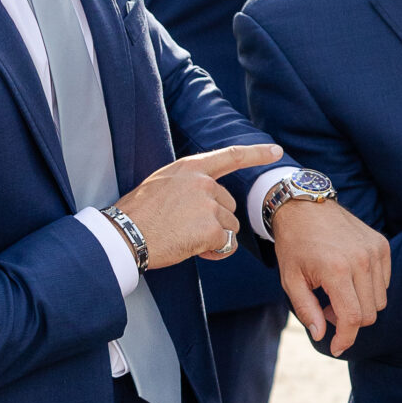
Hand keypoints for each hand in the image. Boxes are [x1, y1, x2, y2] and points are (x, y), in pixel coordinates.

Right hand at [115, 144, 278, 268]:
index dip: (255, 153)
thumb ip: (187, 186)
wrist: (125, 234)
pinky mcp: (212, 229)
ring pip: (230, 227)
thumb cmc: (137, 214)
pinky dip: (215, 252)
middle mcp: (204, 183)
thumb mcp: (161, 184)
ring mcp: (209, 205)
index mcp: (190, 168)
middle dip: (215, 221)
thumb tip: (207, 200)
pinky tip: (192, 249)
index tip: (276, 151)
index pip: (230, 156)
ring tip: (184, 238)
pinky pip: (227, 245)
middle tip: (185, 229)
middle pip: (229, 205)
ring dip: (215, 237)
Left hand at [269, 196, 391, 354]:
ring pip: (380, 300)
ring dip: (360, 306)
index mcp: (337, 270)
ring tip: (336, 294)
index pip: (353, 317)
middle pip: (370, 313)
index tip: (336, 348)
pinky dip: (369, 289)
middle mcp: (361, 260)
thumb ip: (307, 310)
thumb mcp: (290, 280)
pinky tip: (348, 279)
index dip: (346, 339)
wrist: (305, 206)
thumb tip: (321, 335)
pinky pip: (383, 282)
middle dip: (349, 322)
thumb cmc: (294, 245)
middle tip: (327, 311)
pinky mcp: (381, 245)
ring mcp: (374, 251)